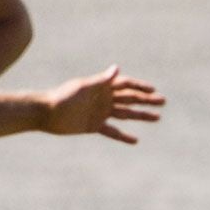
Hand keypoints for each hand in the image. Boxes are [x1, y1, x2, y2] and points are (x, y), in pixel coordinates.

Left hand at [41, 65, 164, 142]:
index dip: (140, 87)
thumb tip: (117, 68)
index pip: (126, 85)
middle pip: (130, 99)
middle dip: (147, 100)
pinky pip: (113, 132)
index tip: (154, 90)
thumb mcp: (83, 87)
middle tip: (163, 102)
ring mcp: (101, 112)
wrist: (46, 113)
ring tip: (157, 118)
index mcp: (103, 87)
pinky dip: (123, 136)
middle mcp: (104, 99)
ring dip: (141, 115)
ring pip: (126, 114)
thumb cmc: (63, 96)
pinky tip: (135, 140)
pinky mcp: (95, 126)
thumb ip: (101, 80)